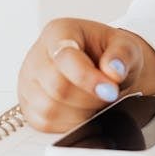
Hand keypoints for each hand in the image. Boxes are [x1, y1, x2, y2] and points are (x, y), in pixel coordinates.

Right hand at [17, 18, 154, 131]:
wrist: (104, 66)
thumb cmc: (110, 53)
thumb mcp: (126, 45)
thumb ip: (122, 54)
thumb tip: (113, 72)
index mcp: (59, 32)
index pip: (65, 58)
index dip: (89, 79)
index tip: (111, 91)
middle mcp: (37, 55)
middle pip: (56, 87)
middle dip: (89, 98)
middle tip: (109, 95)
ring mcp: (28, 81)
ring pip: (48, 108)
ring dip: (80, 113)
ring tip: (97, 102)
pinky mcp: (29, 105)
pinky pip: (45, 122)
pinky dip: (70, 124)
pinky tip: (84, 112)